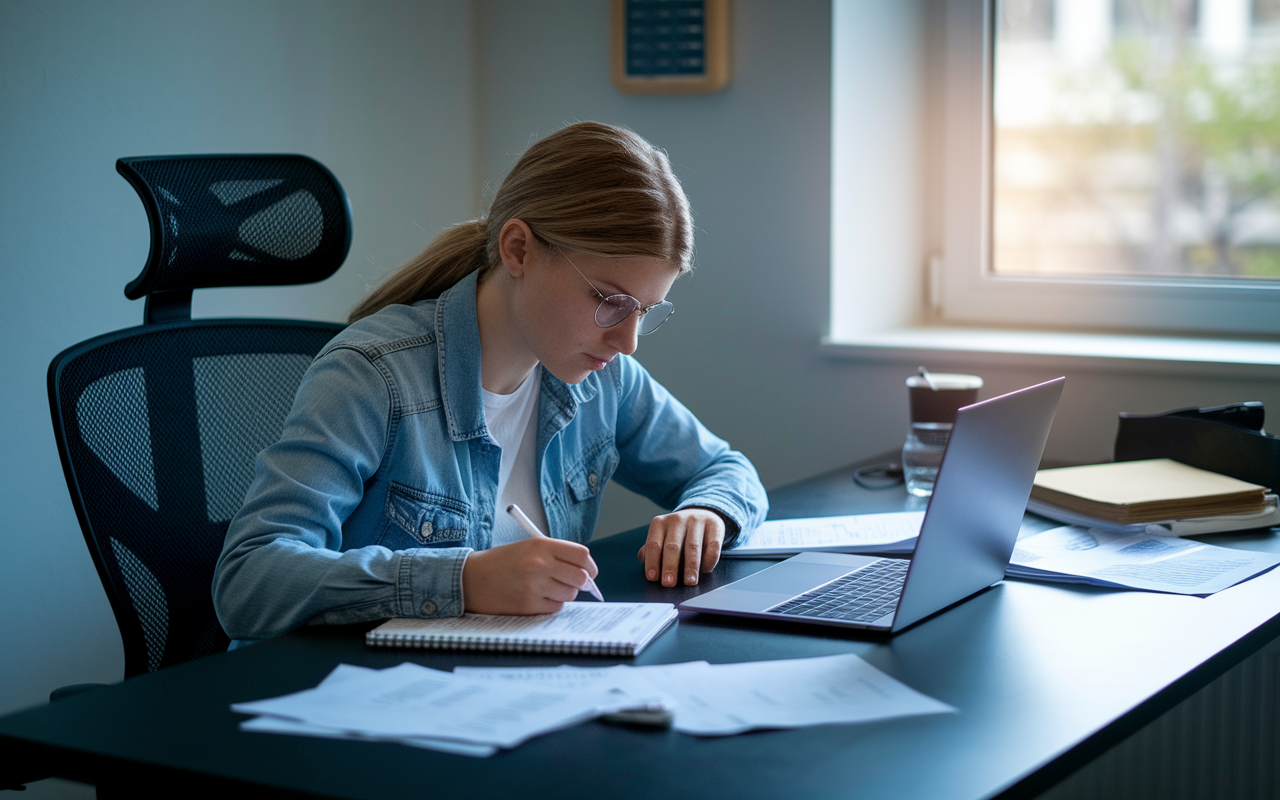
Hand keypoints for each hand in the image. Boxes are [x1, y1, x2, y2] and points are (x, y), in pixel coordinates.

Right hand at [462, 537, 598, 614]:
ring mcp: (534, 585)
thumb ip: (555, 556)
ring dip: (563, 594)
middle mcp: (539, 564)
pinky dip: (551, 605)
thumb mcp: (528, 548)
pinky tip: (535, 598)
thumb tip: (585, 573)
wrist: (470, 579)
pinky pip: (555, 607)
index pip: (581, 555)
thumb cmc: (501, 563)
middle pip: (581, 577)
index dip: (590, 566)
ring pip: (569, 594)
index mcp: (541, 545)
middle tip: (570, 583)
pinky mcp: (528, 605)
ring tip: (545, 589)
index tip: (590, 572)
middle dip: (579, 582)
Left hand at [636, 508, 724, 586]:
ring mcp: (697, 521)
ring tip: (689, 582)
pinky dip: (708, 560)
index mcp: (660, 523)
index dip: (653, 561)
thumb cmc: (678, 533)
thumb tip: (643, 559)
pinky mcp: (714, 526)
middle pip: (672, 546)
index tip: (653, 578)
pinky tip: (705, 571)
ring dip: (691, 567)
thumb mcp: (662, 536)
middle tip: (669, 583)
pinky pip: (712, 546)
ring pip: (693, 547)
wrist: (702, 514)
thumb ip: (652, 548)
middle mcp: (677, 519)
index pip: (654, 544)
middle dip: (670, 566)